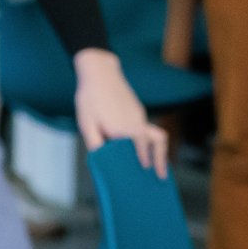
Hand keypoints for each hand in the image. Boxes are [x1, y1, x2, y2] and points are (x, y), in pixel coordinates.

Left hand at [73, 50, 169, 174]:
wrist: (99, 72)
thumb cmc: (90, 98)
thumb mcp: (86, 123)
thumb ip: (95, 144)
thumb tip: (101, 162)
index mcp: (123, 127)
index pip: (141, 147)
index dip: (146, 159)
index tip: (147, 171)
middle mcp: (136, 122)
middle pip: (157, 141)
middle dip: (160, 159)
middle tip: (161, 176)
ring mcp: (139, 116)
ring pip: (154, 136)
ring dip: (157, 151)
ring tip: (154, 166)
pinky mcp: (138, 111)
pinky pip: (146, 130)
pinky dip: (147, 143)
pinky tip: (138, 151)